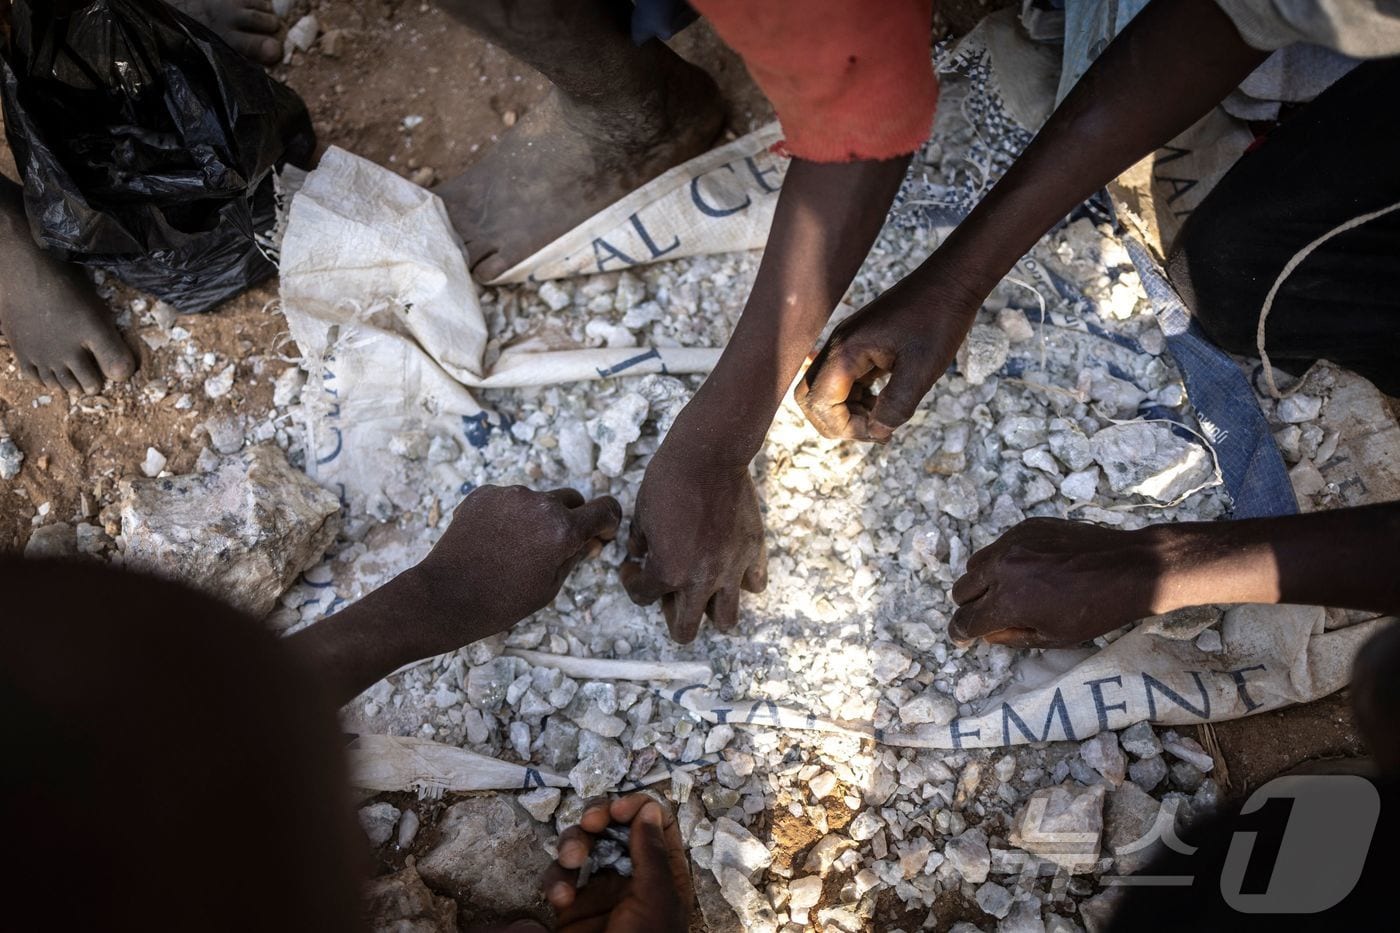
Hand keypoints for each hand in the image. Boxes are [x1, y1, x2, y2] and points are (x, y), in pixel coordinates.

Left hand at [409, 486, 620, 652]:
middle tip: (557, 547)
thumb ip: (576, 555)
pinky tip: (496, 540)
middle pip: (572, 500)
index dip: (607, 522)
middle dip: (573, 519)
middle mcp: (540, 503)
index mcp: (562, 529)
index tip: (599, 534)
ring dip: (539, 517)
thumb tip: (592, 539)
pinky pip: (510, 500)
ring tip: (517, 549)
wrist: (446, 596)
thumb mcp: (550, 585)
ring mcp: (510, 495)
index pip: (605, 508)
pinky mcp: (484, 494)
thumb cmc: (502, 601)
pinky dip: (511, 515)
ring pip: (539, 500)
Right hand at [545, 795, 691, 932]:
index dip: (637, 806)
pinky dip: (556, 882)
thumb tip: (650, 809)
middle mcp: (632, 872)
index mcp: (664, 870)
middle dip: (598, 817)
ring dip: (572, 846)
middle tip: (590, 823)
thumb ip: (652, 854)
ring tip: (569, 863)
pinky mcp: (572, 905)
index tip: (619, 810)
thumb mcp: (657, 901)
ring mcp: (600, 888)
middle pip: (614, 825)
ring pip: (582, 845)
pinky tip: (560, 901)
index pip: (656, 821)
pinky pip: (559, 878)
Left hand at [621, 440, 766, 643]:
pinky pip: (754, 584)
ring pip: (726, 620)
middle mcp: (701, 579)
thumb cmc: (668, 479)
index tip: (633, 568)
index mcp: (668, 571)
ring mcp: (732, 568)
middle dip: (669, 614)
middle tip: (666, 590)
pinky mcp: (753, 552)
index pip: (642, 598)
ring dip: (710, 611)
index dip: (632, 582)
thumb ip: (642, 544)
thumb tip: (642, 555)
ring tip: (702, 590)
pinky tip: (728, 566)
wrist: (709, 453)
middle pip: (684, 630)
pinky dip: (742, 582)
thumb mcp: (642, 513)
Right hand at [795, 268, 979, 442]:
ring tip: (883, 420)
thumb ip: (896, 406)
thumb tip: (877, 431)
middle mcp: (838, 346)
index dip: (844, 426)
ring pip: (826, 392)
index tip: (878, 431)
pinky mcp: (858, 346)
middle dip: (836, 422)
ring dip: (848, 412)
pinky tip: (882, 403)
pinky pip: (843, 381)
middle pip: (811, 398)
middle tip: (873, 431)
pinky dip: (856, 399)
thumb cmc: (938, 321)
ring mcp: (846, 345)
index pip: (819, 403)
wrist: (950, 283)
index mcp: (847, 351)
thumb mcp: (922, 370)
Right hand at [950, 518, 1173, 648]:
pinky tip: (1030, 569)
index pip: (964, 621)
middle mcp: (1002, 569)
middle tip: (988, 615)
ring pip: (975, 565)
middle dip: (970, 607)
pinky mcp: (1025, 528)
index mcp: (1007, 602)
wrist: (1129, 568)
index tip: (964, 637)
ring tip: (1007, 590)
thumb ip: (1012, 637)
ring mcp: (1012, 544)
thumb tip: (987, 634)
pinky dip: (1003, 561)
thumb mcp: (1053, 638)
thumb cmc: (1096, 611)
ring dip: (982, 582)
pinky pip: (999, 546)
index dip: (960, 634)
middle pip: (961, 591)